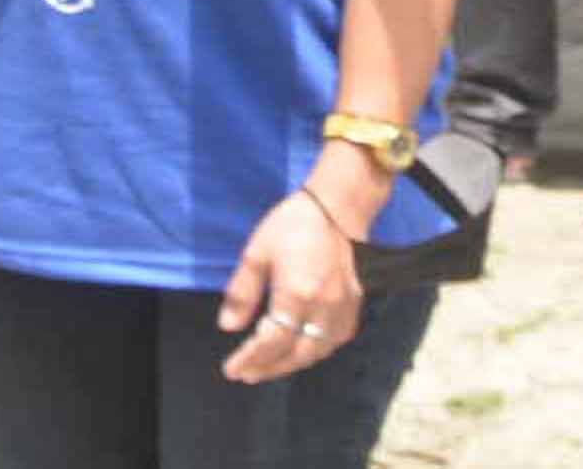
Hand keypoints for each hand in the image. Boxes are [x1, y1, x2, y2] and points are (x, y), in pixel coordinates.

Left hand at [213, 188, 363, 384]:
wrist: (337, 209)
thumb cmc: (292, 226)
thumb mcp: (257, 253)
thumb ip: (242, 292)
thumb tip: (228, 327)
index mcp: (296, 294)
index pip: (271, 342)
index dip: (250, 359)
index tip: (231, 369)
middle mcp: (322, 308)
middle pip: (295, 354)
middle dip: (268, 368)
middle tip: (247, 374)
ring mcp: (342, 310)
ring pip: (316, 353)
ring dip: (290, 365)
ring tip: (267, 367)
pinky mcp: (354, 307)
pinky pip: (333, 342)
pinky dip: (314, 353)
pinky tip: (299, 352)